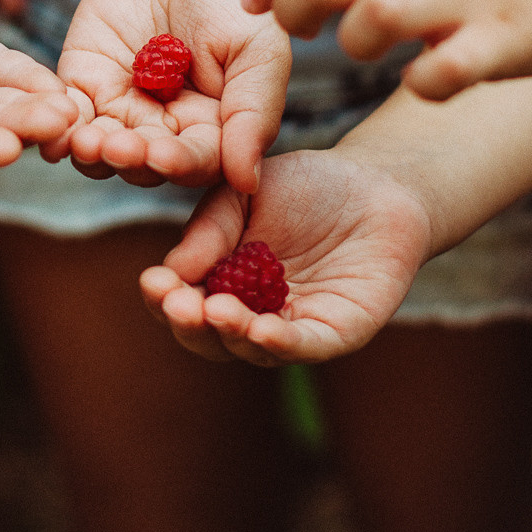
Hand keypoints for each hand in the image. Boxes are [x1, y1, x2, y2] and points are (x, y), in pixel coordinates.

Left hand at [54, 0, 290, 191]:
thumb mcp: (258, 47)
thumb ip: (253, 110)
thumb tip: (246, 182)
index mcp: (213, 132)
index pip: (195, 162)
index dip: (178, 163)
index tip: (162, 156)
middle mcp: (164, 131)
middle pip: (142, 165)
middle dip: (128, 158)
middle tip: (115, 147)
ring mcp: (119, 109)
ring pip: (99, 149)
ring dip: (90, 151)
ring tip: (84, 140)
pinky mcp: (81, 84)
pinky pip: (65, 113)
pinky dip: (56, 124)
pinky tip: (53, 125)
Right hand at [139, 148, 432, 365]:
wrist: (377, 182)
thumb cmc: (306, 187)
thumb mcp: (242, 194)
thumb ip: (209, 230)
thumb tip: (171, 271)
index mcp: (220, 281)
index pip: (181, 301)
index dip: (164, 297)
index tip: (154, 282)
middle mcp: (250, 313)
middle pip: (208, 337)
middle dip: (189, 325)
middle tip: (180, 306)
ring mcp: (292, 326)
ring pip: (250, 349)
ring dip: (230, 335)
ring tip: (215, 312)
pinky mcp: (335, 333)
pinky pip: (304, 347)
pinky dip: (280, 344)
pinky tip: (261, 331)